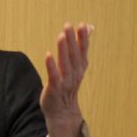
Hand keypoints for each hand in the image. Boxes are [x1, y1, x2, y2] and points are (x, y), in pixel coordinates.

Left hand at [40, 22, 94, 136]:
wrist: (63, 112)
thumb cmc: (67, 86)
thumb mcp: (75, 68)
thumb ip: (80, 48)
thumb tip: (88, 28)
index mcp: (80, 68)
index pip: (82, 51)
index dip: (83, 38)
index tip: (82, 25)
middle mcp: (75, 73)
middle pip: (74, 55)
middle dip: (72, 40)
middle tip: (69, 26)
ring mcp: (65, 81)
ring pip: (65, 63)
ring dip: (63, 50)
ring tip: (61, 36)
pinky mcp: (54, 88)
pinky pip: (54, 76)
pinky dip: (52, 66)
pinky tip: (48, 55)